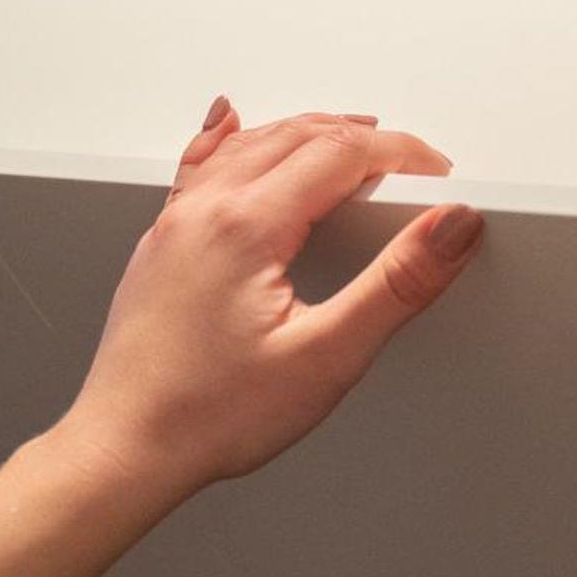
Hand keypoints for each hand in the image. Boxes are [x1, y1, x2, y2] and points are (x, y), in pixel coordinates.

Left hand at [59, 99, 484, 498]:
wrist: (125, 450)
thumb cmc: (209, 415)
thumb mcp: (327, 356)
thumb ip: (396, 284)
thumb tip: (451, 226)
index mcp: (245, 226)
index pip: (340, 153)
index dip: (401, 153)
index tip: (437, 171)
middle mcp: (203, 211)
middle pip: (296, 135)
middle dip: (363, 138)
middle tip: (411, 162)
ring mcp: (175, 225)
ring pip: (249, 144)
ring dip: (308, 131)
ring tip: (352, 138)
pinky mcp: (161, 247)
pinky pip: (200, 165)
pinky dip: (233, 138)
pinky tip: (228, 125)